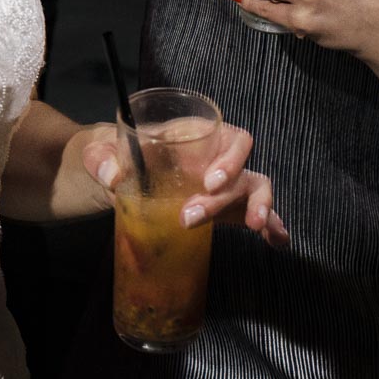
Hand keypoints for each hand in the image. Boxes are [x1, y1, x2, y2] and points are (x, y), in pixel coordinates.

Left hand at [83, 122, 289, 245]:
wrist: (116, 176)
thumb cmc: (114, 154)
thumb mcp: (101, 150)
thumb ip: (101, 158)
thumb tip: (112, 175)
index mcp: (196, 136)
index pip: (231, 138)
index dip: (230, 158)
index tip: (209, 182)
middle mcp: (216, 159)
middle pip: (240, 173)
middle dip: (226, 197)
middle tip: (193, 216)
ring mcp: (223, 185)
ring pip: (253, 191)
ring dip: (261, 209)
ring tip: (257, 228)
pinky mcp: (223, 208)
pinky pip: (252, 215)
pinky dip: (271, 227)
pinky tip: (277, 241)